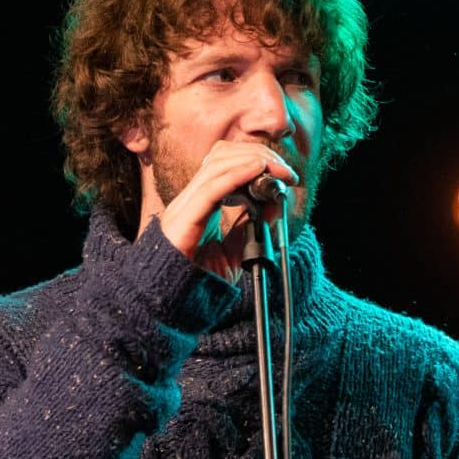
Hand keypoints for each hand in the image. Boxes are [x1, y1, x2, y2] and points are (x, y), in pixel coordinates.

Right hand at [155, 137, 298, 279]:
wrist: (173, 304)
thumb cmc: (199, 279)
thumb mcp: (235, 250)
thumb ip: (251, 226)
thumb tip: (274, 203)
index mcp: (200, 203)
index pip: (224, 163)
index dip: (253, 158)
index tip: (282, 170)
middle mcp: (189, 199)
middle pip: (221, 157)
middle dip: (256, 155)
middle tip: (285, 170)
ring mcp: (183, 207)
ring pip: (217, 166)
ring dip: (252, 162)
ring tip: (277, 169)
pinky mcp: (182, 220)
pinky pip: (211, 189)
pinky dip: (237, 174)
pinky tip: (256, 170)